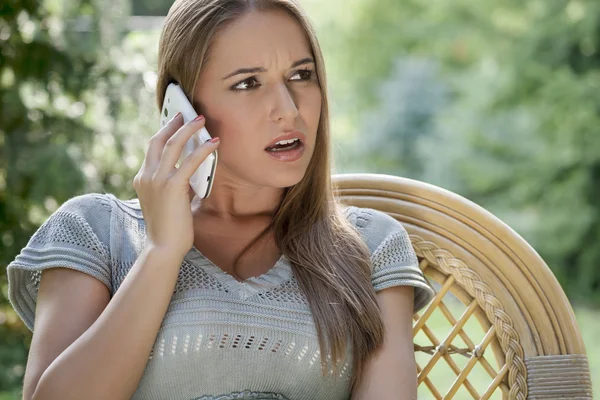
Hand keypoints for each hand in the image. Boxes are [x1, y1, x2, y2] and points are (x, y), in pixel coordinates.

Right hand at [133, 113, 219, 257]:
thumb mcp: (169, 202)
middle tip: (186, 114)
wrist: (163, 247)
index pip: (152, 150)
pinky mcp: (171, 187)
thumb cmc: (169, 229)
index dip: (164, 134)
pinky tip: (214, 143)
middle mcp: (146, 176)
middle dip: (173, 124)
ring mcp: (157, 180)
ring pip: (172, 145)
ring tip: (201, 120)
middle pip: (158, 140)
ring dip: (188, 129)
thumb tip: (195, 174)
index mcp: (142, 179)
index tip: (175, 123)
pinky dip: (202, 149)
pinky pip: (189, 161)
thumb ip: (178, 186)